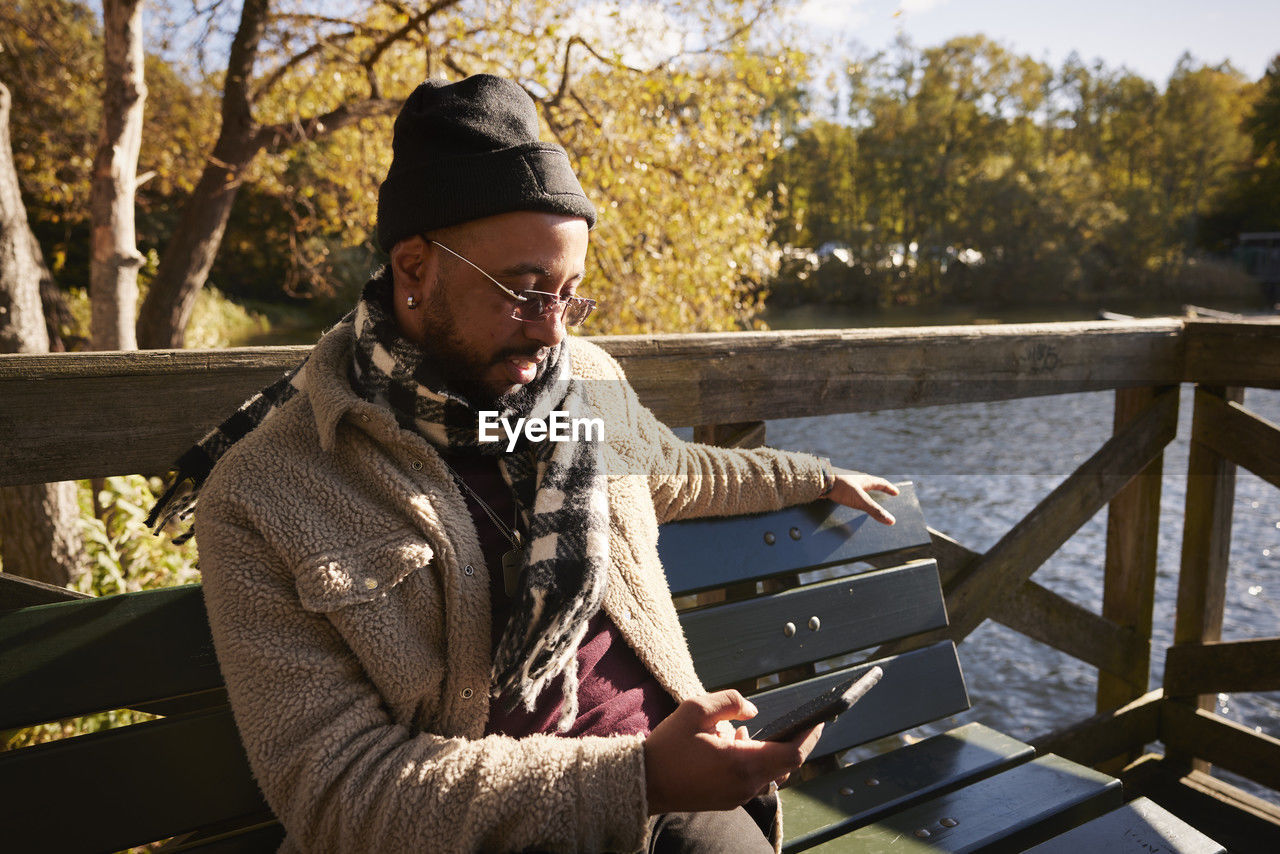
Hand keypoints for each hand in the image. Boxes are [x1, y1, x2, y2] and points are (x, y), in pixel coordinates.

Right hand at [643, 690, 823, 814]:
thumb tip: (753, 711)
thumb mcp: (695, 709)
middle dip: (789, 741)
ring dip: (766, 751)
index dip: (809, 736)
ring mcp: (736, 797)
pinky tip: (729, 744)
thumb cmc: (668, 746)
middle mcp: (744, 785)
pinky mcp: (727, 800)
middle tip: (791, 721)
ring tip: (739, 731)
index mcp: (742, 763)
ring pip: (768, 773)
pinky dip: (752, 761)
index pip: (792, 754)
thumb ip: (730, 702)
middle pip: (785, 765)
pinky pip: (752, 780)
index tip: (818, 720)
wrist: (643, 782)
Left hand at [823, 469, 898, 524]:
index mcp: (865, 480)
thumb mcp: (860, 501)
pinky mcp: (837, 487)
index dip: (889, 488)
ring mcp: (846, 482)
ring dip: (866, 493)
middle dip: (878, 489)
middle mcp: (856, 479)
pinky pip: (849, 492)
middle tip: (885, 493)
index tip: (896, 492)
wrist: (818, 481)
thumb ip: (875, 511)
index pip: (881, 483)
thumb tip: (892, 521)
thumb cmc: (840, 488)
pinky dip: (854, 497)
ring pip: (859, 487)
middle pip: (871, 484)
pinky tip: (850, 502)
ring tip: (868, 500)